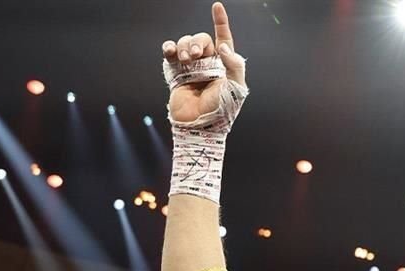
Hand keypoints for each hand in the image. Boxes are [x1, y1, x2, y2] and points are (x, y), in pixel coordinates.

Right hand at [161, 2, 245, 122]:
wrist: (199, 126)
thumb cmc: (221, 111)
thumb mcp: (236, 89)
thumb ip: (234, 66)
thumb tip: (222, 46)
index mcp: (224, 65)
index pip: (224, 38)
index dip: (221, 22)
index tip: (217, 6)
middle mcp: (208, 64)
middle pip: (201, 39)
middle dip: (197, 42)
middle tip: (195, 56)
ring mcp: (191, 68)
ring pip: (185, 43)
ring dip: (184, 46)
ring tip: (186, 59)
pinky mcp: (175, 73)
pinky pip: (170, 53)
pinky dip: (169, 48)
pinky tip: (170, 51)